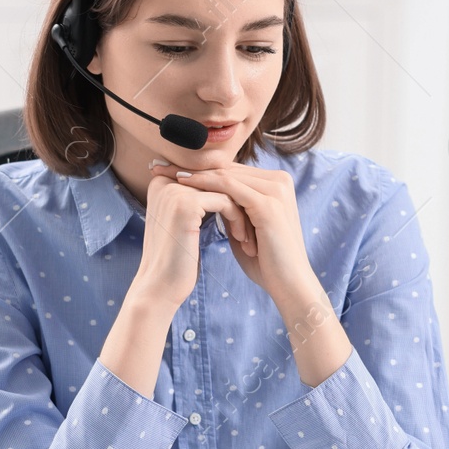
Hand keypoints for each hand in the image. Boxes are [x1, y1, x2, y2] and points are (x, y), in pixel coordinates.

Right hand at [130, 162, 255, 311]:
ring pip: (225, 190)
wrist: (161, 287)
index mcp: (162, 181)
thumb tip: (225, 186)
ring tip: (247, 237)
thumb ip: (198, 200)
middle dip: (239, 204)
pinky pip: (226, 202)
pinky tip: (242, 239)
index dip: (230, 198)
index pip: (208, 179)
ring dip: (242, 213)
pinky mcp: (185, 204)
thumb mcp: (186, 222)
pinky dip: (238, 220)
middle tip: (251, 227)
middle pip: (217, 182)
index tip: (244, 219)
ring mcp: (173, 190)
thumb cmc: (178, 259)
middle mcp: (164, 180)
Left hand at [149, 159, 317, 306]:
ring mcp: (276, 190)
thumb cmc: (265, 261)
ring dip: (193, 173)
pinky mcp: (268, 203)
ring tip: (166, 173)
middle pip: (227, 168)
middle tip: (160, 164)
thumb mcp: (243, 227)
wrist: (289, 284)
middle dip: (191, 167)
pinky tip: (182, 184)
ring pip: (226, 175)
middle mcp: (279, 180)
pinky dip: (204, 185)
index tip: (169, 169)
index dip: (199, 169)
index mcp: (275, 184)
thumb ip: (231, 208)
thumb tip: (205, 196)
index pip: (230, 170)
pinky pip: (230, 188)